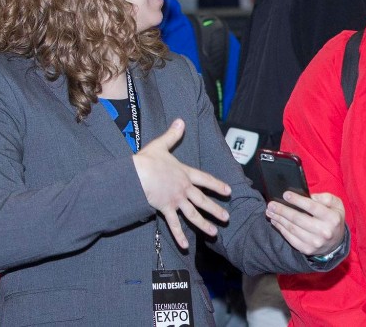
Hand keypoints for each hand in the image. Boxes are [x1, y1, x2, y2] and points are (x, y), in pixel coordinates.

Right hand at [133, 119, 231, 248]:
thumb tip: (180, 120)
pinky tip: (186, 245)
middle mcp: (184, 188)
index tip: (228, 191)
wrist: (137, 174)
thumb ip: (172, 135)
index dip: (217, 185)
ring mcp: (176, 200)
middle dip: (215, 209)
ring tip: (215, 232)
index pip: (206, 180)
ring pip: (193, 215)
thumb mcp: (161, 145)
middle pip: (203, 201)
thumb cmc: (147, 160)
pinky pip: (174, 225)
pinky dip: (180, 236)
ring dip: (204, 224)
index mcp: (185, 173)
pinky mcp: (165, 209)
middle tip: (227, 217)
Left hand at [266, 192, 346, 255]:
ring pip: (292, 229)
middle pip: (298, 219)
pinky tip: (275, 221)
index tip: (285, 194)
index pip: (312, 207)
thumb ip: (326, 198)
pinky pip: (290, 238)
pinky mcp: (307, 249)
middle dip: (282, 210)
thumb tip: (310, 196)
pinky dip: (281, 229)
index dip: (297, 200)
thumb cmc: (333, 218)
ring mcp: (315, 242)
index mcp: (332, 218)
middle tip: (271, 204)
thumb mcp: (336, 204)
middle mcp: (324, 231)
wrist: (336, 242)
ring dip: (279, 219)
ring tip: (270, 211)